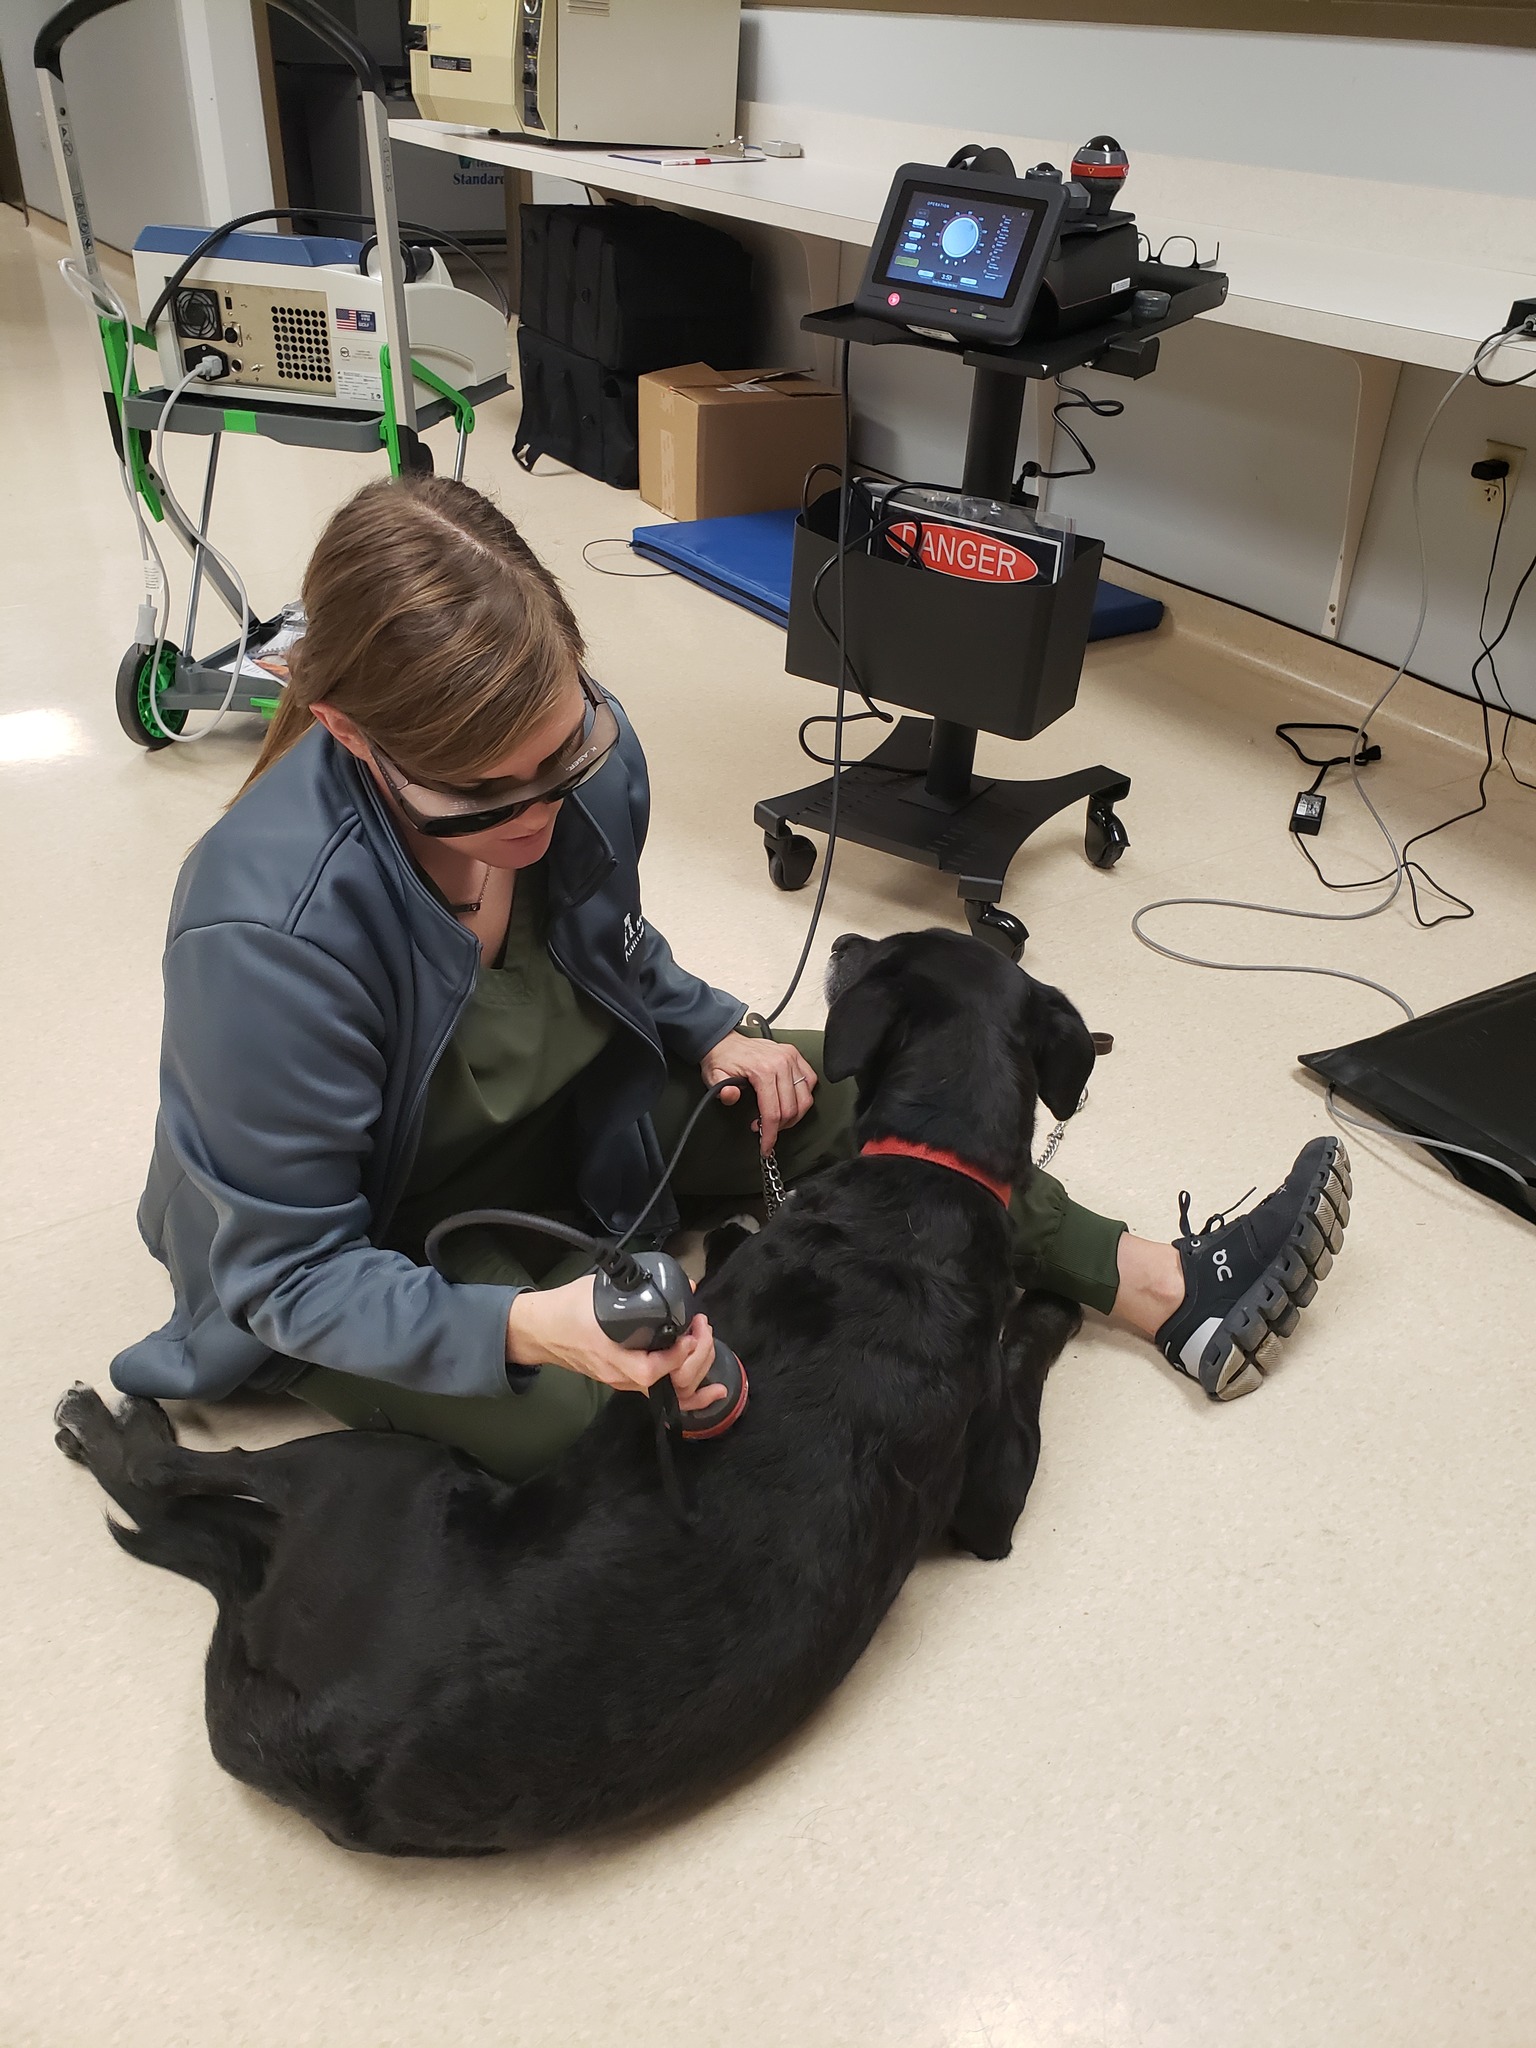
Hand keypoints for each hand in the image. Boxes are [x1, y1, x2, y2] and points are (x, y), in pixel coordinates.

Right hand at [507, 1278, 723, 1411]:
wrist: (540, 1330)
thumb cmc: (568, 1308)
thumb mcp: (601, 1290)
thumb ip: (640, 1285)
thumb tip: (685, 1283)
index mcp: (612, 1354)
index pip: (652, 1370)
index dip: (680, 1354)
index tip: (692, 1329)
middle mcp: (620, 1375)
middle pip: (670, 1386)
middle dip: (698, 1359)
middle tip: (703, 1329)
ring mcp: (623, 1381)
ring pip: (671, 1395)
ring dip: (698, 1374)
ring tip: (708, 1345)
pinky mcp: (626, 1380)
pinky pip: (664, 1394)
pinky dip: (690, 1395)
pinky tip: (712, 1391)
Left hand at [702, 1030, 817, 1155]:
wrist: (725, 1041)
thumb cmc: (722, 1059)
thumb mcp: (714, 1077)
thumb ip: (722, 1090)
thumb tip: (732, 1096)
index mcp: (763, 1069)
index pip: (773, 1112)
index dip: (770, 1134)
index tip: (766, 1146)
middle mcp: (781, 1062)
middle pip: (791, 1109)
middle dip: (779, 1127)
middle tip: (766, 1131)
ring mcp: (791, 1058)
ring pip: (805, 1099)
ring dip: (794, 1116)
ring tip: (778, 1120)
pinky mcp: (796, 1056)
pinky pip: (810, 1081)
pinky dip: (803, 1097)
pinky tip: (791, 1102)